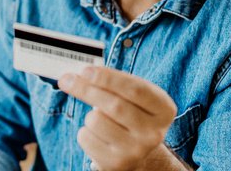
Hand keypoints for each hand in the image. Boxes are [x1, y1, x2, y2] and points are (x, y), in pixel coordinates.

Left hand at [59, 66, 179, 170]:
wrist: (137, 153)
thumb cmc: (131, 115)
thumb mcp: (134, 97)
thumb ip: (114, 83)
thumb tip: (79, 75)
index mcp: (164, 110)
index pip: (135, 89)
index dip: (109, 78)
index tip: (85, 70)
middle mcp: (154, 133)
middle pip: (114, 105)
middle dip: (86, 89)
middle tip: (66, 80)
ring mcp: (136, 151)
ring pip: (96, 121)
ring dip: (90, 115)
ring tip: (100, 119)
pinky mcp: (116, 163)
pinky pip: (86, 137)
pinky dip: (85, 131)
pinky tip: (97, 135)